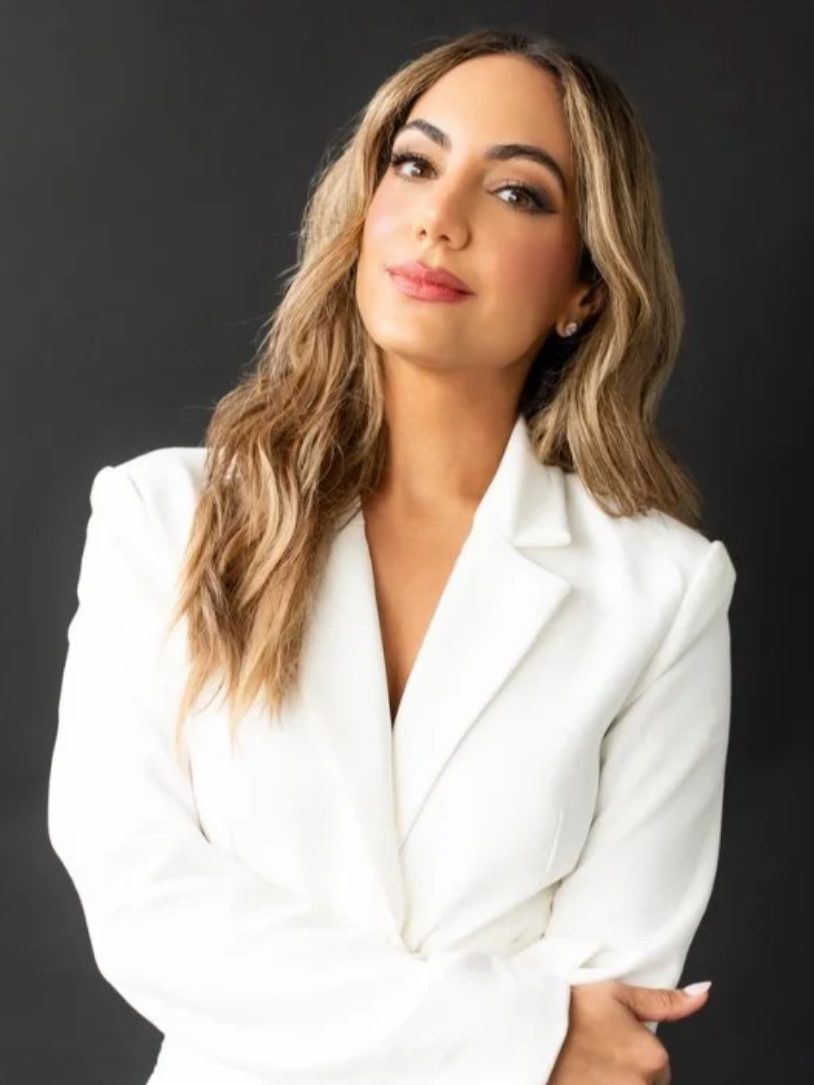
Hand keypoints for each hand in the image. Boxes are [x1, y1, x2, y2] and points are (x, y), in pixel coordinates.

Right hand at [547, 979, 709, 1084]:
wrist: (530, 1031)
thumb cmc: (571, 1011)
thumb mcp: (619, 994)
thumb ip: (665, 1001)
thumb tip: (703, 994)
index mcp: (653, 1058)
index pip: (659, 1064)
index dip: (635, 1050)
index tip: (612, 1040)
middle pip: (645, 1083)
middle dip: (627, 1071)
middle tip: (597, 1052)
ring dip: (615, 1079)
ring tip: (587, 1066)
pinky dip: (600, 1083)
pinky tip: (583, 1076)